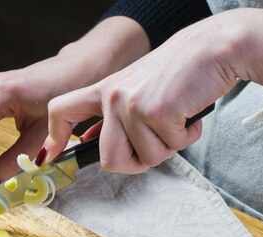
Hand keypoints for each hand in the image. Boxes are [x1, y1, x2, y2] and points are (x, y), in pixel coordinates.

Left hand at [43, 11, 243, 172]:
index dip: (53, 138)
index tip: (49, 157)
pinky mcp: (157, 111)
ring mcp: (132, 104)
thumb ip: (112, 117)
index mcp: (103, 90)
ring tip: (175, 120)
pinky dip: (186, 137)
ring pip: (145, 159)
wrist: (214, 48)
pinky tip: (188, 113)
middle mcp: (112, 97)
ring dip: (167, 147)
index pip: (61, 110)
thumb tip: (90, 143)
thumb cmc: (177, 73)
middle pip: (109, 160)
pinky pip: (172, 147)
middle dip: (135, 163)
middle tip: (154, 145)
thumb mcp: (134, 90)